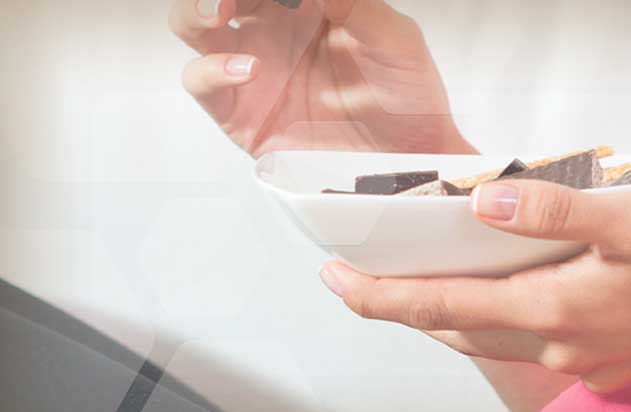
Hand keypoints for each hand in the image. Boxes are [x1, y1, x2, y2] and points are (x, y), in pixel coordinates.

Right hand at [170, 0, 474, 155]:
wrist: (412, 156)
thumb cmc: (409, 94)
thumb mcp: (394, 38)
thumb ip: (354, 3)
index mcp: (306, 6)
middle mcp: (272, 32)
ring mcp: (252, 70)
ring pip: (195, 26)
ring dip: (195, 11)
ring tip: (218, 11)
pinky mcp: (243, 113)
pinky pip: (203, 83)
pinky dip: (212, 70)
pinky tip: (246, 69)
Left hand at [317, 181, 630, 391]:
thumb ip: (551, 212)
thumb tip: (482, 210)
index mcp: (555, 307)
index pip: (443, 309)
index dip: (383, 298)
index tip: (337, 283)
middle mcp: (562, 344)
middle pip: (460, 331)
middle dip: (406, 309)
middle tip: (365, 283)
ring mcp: (588, 360)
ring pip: (497, 341)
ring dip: (453, 319)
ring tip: (425, 290)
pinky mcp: (613, 364)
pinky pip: (539, 345)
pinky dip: (508, 322)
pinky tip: (516, 296)